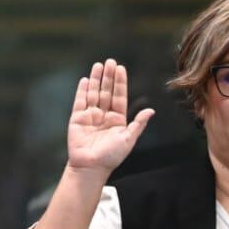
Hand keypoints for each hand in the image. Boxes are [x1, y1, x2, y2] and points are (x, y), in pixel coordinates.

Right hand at [65, 60, 154, 174]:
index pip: (119, 96)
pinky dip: (83, 90)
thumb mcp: (128, 139)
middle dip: (109, 76)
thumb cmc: (111, 157)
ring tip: (99, 65)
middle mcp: (104, 115)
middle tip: (110, 61)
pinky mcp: (77, 118)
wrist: (91, 167)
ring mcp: (90, 116)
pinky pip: (80, 101)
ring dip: (97, 79)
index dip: (120, 82)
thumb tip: (151, 111)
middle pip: (107, 91)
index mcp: (117, 119)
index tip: (121, 69)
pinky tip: (86, 79)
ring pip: (94, 93)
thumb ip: (138, 124)